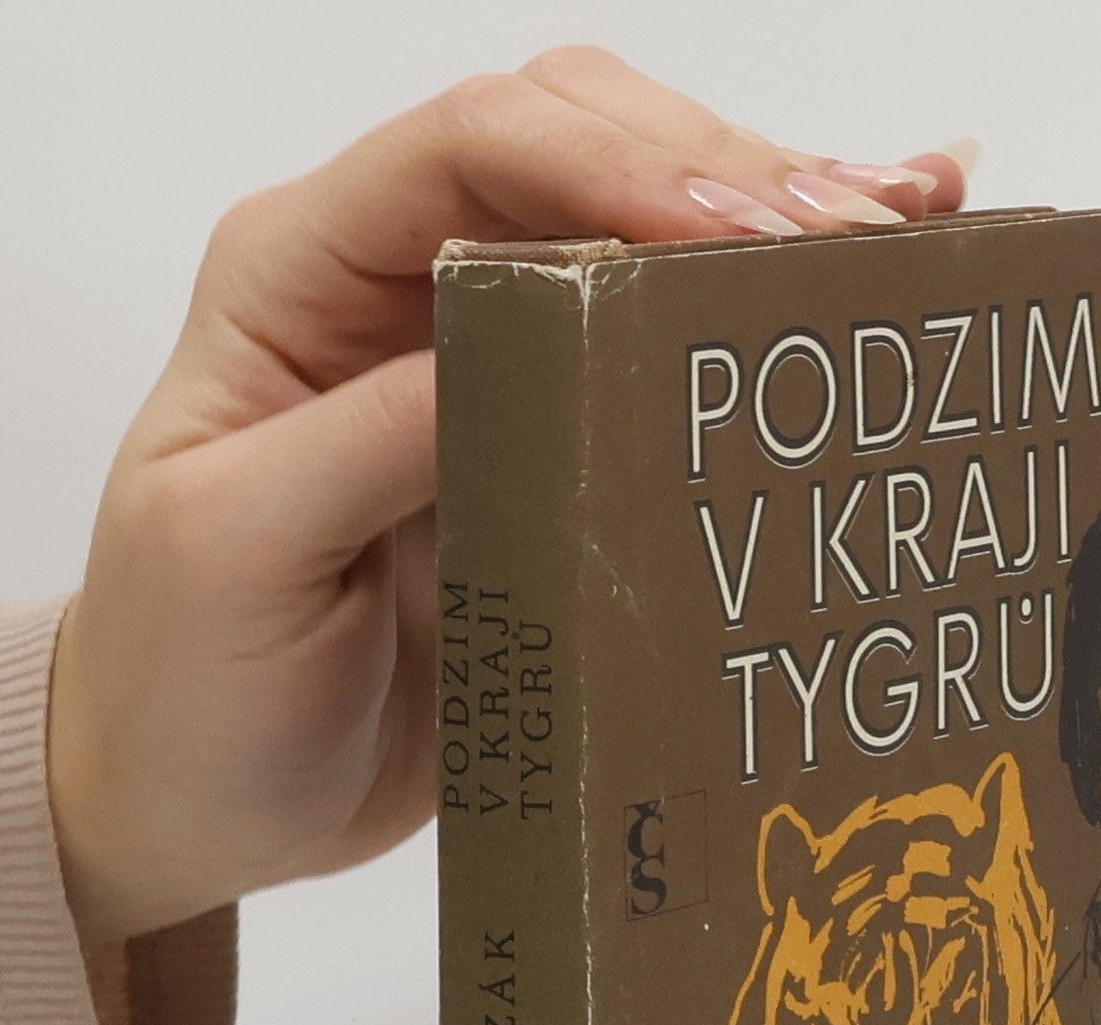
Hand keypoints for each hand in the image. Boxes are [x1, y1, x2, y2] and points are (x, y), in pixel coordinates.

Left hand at [48, 49, 969, 943]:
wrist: (205, 799)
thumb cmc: (187, 681)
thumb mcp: (238, 552)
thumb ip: (373, 437)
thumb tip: (540, 345)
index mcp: (301, 277)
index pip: (473, 151)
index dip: (620, 167)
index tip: (741, 237)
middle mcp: (403, 291)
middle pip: (584, 150)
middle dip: (733, 173)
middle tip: (865, 238)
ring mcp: (490, 368)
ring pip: (646, 231)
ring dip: (777, 221)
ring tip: (913, 231)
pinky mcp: (553, 452)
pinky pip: (666, 355)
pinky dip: (764, 315)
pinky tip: (866, 283)